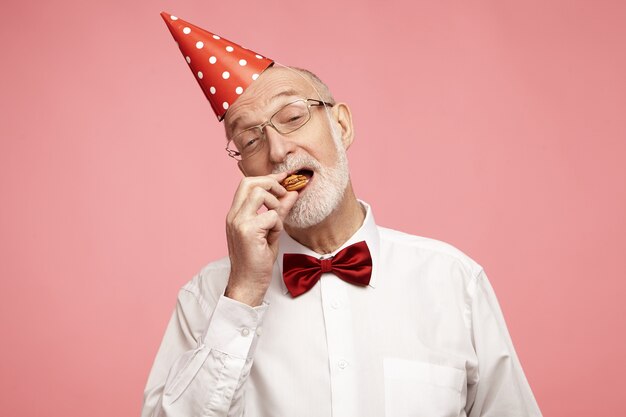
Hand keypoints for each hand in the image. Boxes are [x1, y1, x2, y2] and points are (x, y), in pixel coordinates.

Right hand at [224, 172, 297, 305]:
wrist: (248, 283)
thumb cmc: (256, 261)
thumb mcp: (270, 231)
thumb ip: (279, 211)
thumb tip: (292, 194)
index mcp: (235, 214)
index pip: (247, 184)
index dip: (267, 178)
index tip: (283, 178)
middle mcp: (233, 215)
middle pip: (250, 182)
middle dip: (271, 183)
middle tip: (284, 193)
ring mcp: (238, 222)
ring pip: (260, 194)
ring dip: (275, 205)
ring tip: (276, 223)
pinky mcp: (247, 231)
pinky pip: (270, 216)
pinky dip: (277, 224)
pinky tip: (273, 237)